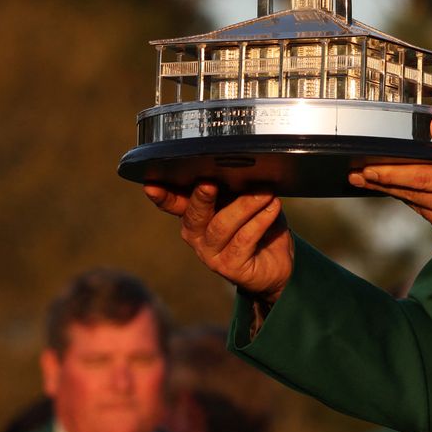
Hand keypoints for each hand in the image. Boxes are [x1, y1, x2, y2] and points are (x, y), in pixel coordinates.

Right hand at [144, 183, 293, 304]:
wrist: (280, 262)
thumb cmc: (260, 225)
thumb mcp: (246, 201)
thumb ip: (236, 187)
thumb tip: (240, 165)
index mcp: (195, 214)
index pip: (173, 203)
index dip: (161, 195)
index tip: (151, 185)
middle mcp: (196, 235)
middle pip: (194, 214)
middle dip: (202, 197)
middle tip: (211, 183)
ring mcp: (210, 254)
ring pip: (221, 225)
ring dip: (245, 205)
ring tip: (266, 193)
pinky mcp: (230, 266)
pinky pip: (244, 239)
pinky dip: (261, 220)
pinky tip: (273, 207)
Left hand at [349, 115, 431, 266]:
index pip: (418, 177)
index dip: (389, 173)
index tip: (366, 168)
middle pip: (411, 194)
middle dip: (382, 183)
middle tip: (357, 175)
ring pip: (420, 209)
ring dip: (402, 195)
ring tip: (381, 182)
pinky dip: (427, 208)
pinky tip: (424, 199)